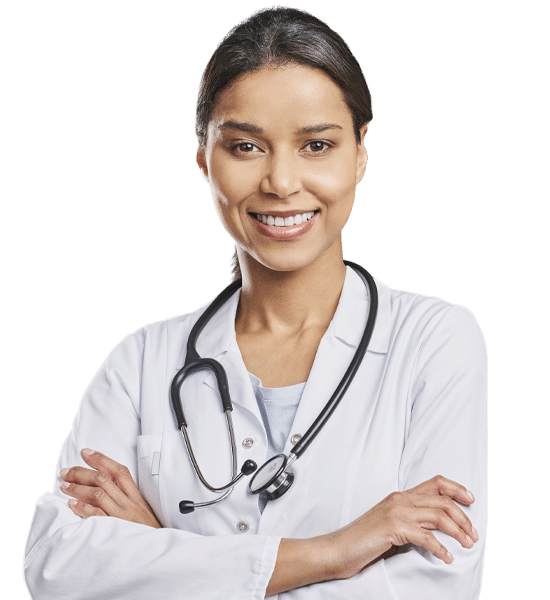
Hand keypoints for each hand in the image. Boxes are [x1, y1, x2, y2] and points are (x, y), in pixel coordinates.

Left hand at [60, 448, 161, 528]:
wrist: (155, 551)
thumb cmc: (147, 532)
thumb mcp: (142, 511)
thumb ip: (127, 498)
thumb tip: (106, 487)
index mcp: (135, 496)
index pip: (118, 471)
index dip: (101, 459)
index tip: (86, 453)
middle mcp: (128, 503)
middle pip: (104, 479)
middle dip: (82, 472)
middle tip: (67, 471)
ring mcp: (121, 516)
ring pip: (98, 494)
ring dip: (78, 488)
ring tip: (65, 485)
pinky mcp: (114, 530)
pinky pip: (96, 516)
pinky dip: (82, 508)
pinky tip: (72, 504)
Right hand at [324, 475, 477, 579]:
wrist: (337, 549)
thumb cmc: (363, 541)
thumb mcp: (390, 525)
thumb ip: (411, 521)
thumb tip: (437, 529)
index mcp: (400, 496)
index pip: (435, 483)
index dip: (456, 488)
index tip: (471, 500)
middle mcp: (400, 499)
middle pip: (442, 500)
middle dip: (463, 517)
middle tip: (473, 534)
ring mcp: (395, 512)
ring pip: (438, 515)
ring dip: (457, 531)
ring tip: (467, 545)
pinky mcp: (392, 528)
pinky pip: (425, 537)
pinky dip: (440, 548)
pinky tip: (446, 558)